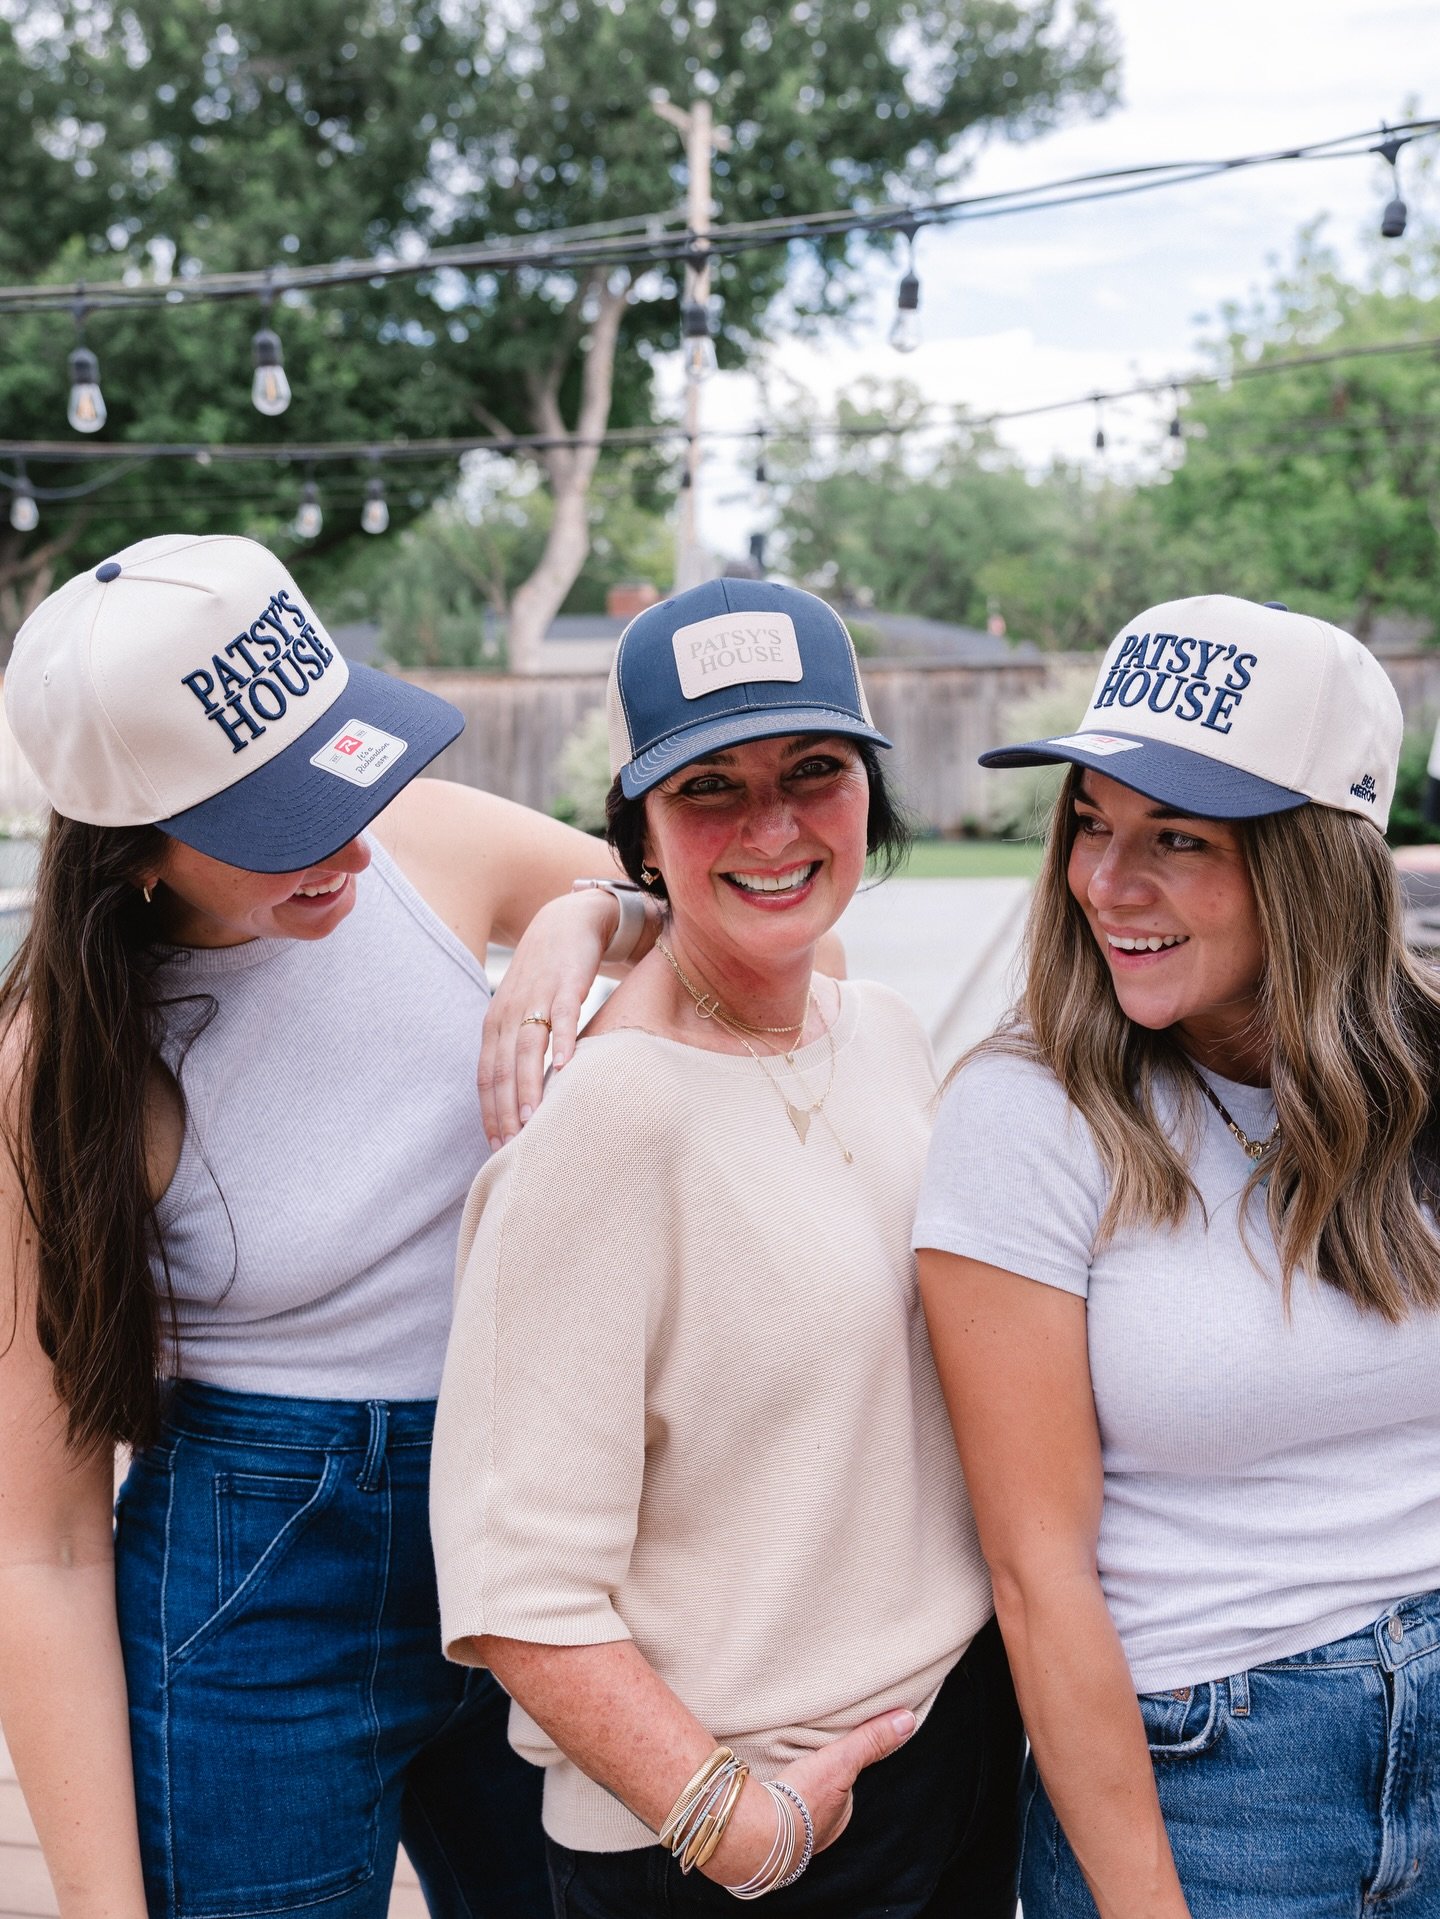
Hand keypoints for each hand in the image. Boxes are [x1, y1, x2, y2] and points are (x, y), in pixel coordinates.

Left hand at [478, 890, 615, 1148]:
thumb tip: (521, 1099)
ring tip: (532, 1120)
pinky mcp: (567, 984)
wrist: (567, 920)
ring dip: (527, 1086)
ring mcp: (537, 998)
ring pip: (528, 1048)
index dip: (489, 1113)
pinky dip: (563, 1040)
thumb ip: (519, 1050)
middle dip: (504, 1111)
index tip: (496, 1148)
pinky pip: (563, 1015)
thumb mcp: (523, 1012)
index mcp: (496, 1024)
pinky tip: (567, 1066)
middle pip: (502, 1069)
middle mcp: (509, 1013)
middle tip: (512, 1148)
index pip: (486, 1077)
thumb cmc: (546, 976)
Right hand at [702, 1708, 916, 1888]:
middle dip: (810, 1785)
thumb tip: (906, 1720)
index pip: (843, 1789)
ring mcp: (787, 1839)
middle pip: (817, 1800)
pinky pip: (765, 1816)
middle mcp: (816, 1834)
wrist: (757, 1831)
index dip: (836, 1771)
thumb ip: (871, 1741)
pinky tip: (756, 1792)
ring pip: (791, 1809)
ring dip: (785, 1794)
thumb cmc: (803, 1800)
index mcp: (837, 1819)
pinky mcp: (759, 1837)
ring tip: (774, 1772)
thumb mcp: (842, 1762)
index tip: (827, 1754)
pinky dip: (763, 1805)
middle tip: (797, 1759)